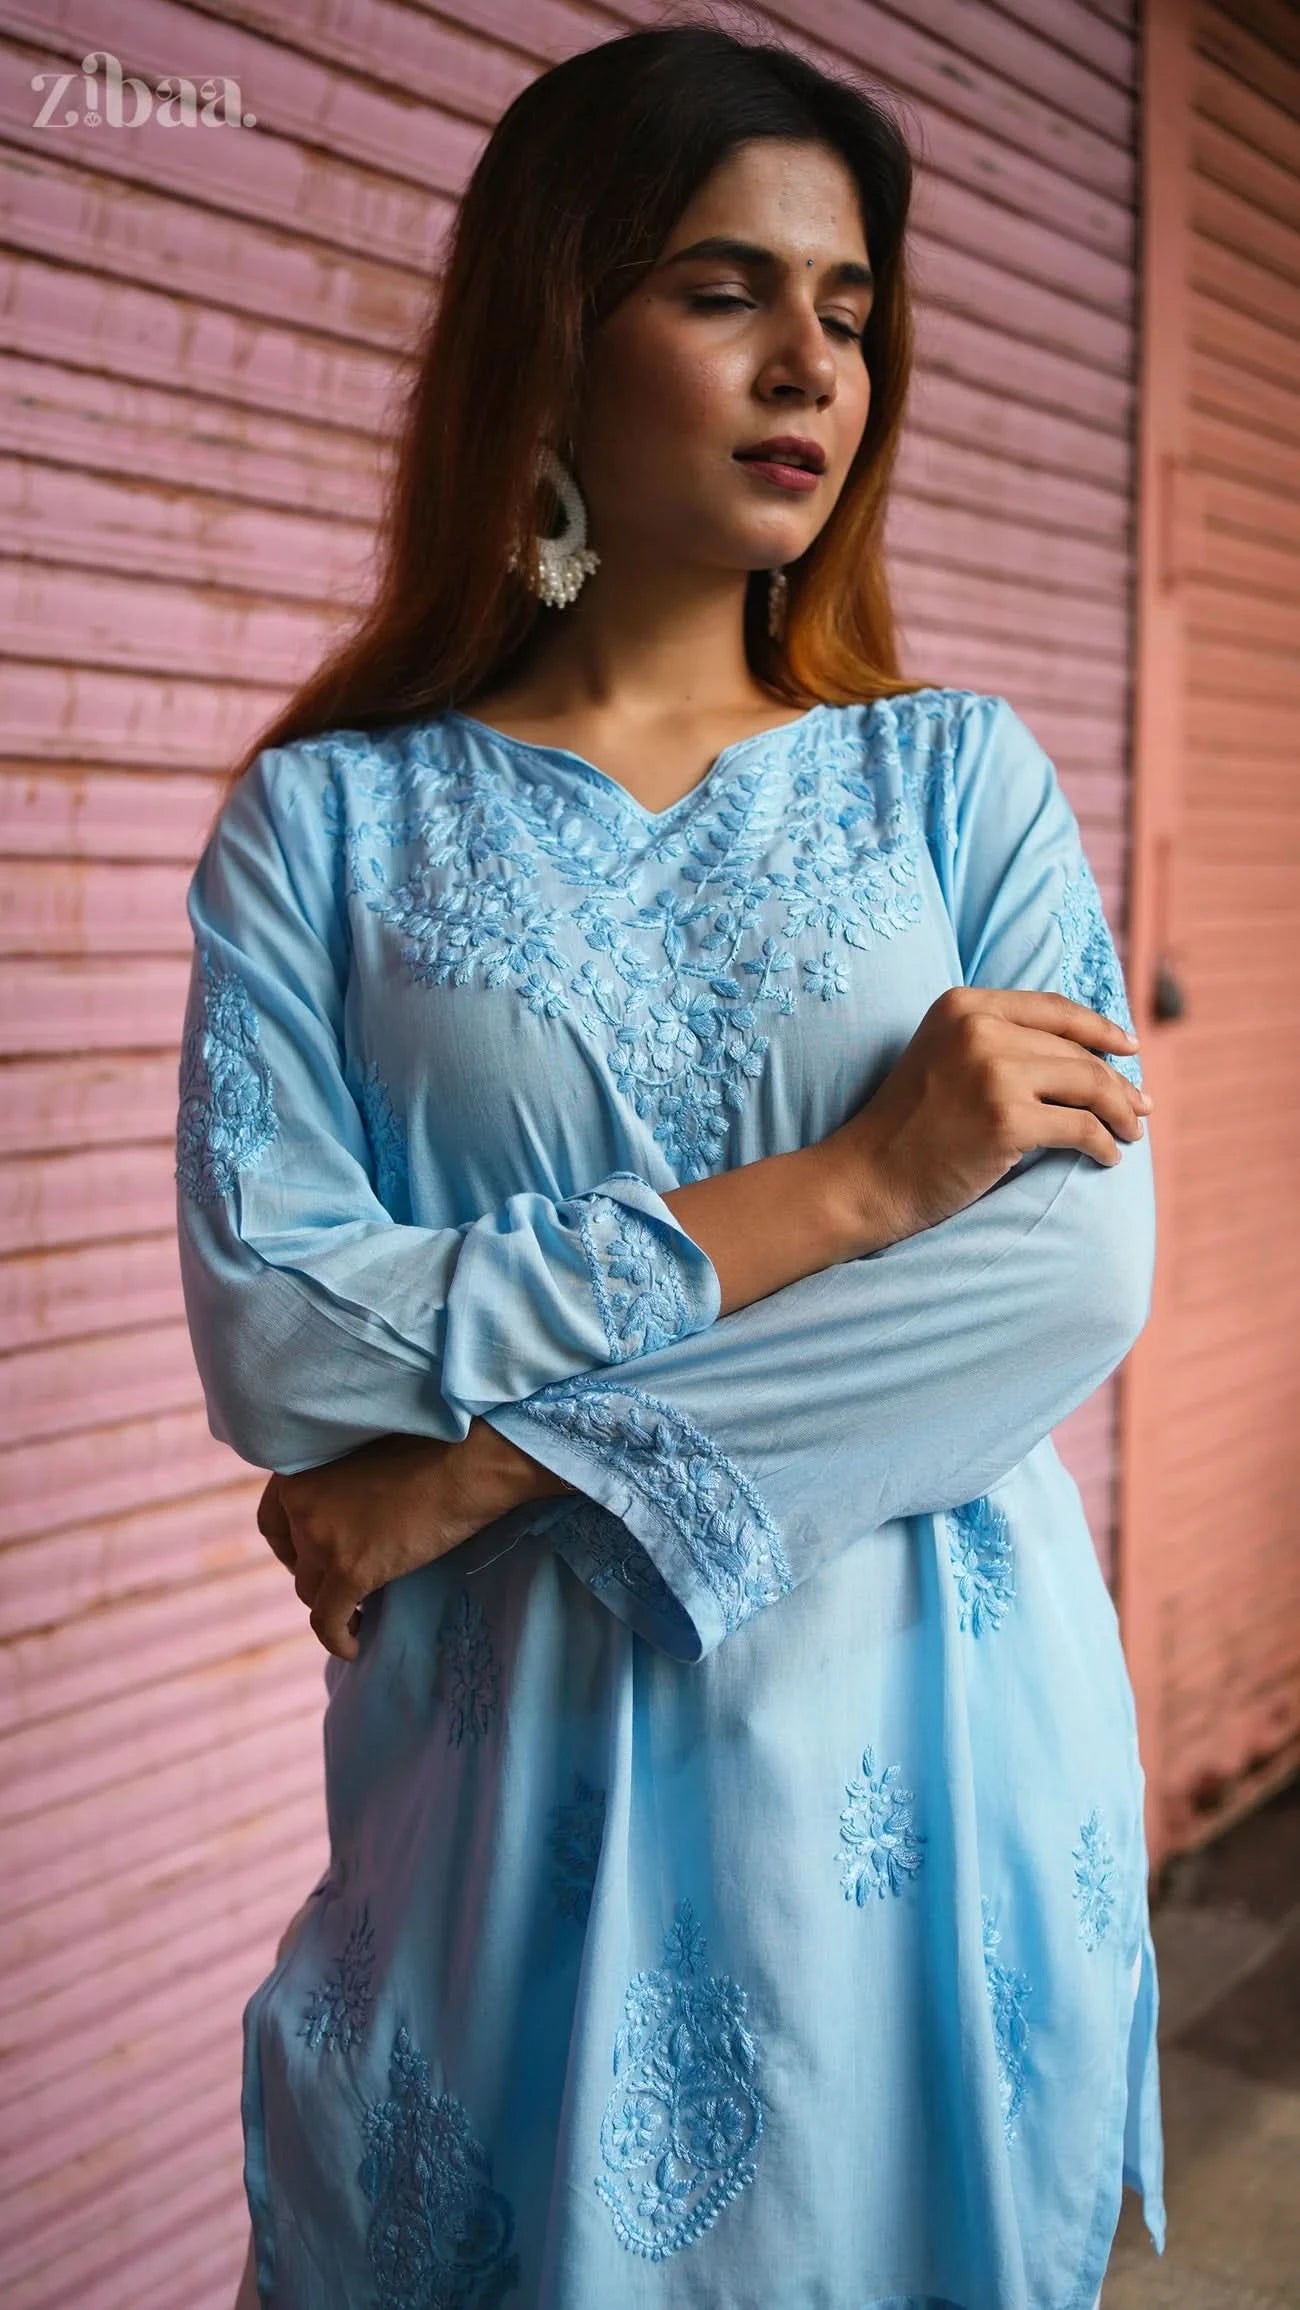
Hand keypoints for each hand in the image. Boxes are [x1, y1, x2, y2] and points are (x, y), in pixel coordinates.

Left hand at [256, 1424, 574, 1660]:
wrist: (465, 1463)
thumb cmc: (430, 1447)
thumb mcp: (363, 1453)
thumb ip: (337, 1481)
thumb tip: (340, 1516)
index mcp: (299, 1471)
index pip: (270, 1521)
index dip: (289, 1544)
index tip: (311, 1555)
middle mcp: (300, 1505)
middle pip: (294, 1558)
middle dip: (314, 1572)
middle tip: (343, 1577)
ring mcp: (322, 1539)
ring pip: (310, 1591)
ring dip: (331, 1601)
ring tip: (360, 1607)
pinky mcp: (351, 1570)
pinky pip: (328, 1621)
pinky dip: (338, 1639)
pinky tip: (354, 1647)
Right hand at [826, 987, 1149, 1249]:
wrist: (869, 1176)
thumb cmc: (911, 1126)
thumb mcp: (947, 1056)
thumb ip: (1000, 1041)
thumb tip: (1093, 1052)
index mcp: (964, 1006)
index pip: (1053, 1009)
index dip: (1100, 1028)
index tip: (1130, 1049)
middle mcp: (978, 1029)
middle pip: (1075, 1051)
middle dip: (1116, 1082)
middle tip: (1138, 1108)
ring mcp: (992, 1073)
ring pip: (1088, 1085)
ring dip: (1119, 1112)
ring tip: (1130, 1133)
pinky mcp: (1006, 1120)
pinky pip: (1081, 1128)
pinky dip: (1103, 1144)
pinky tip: (1107, 1157)